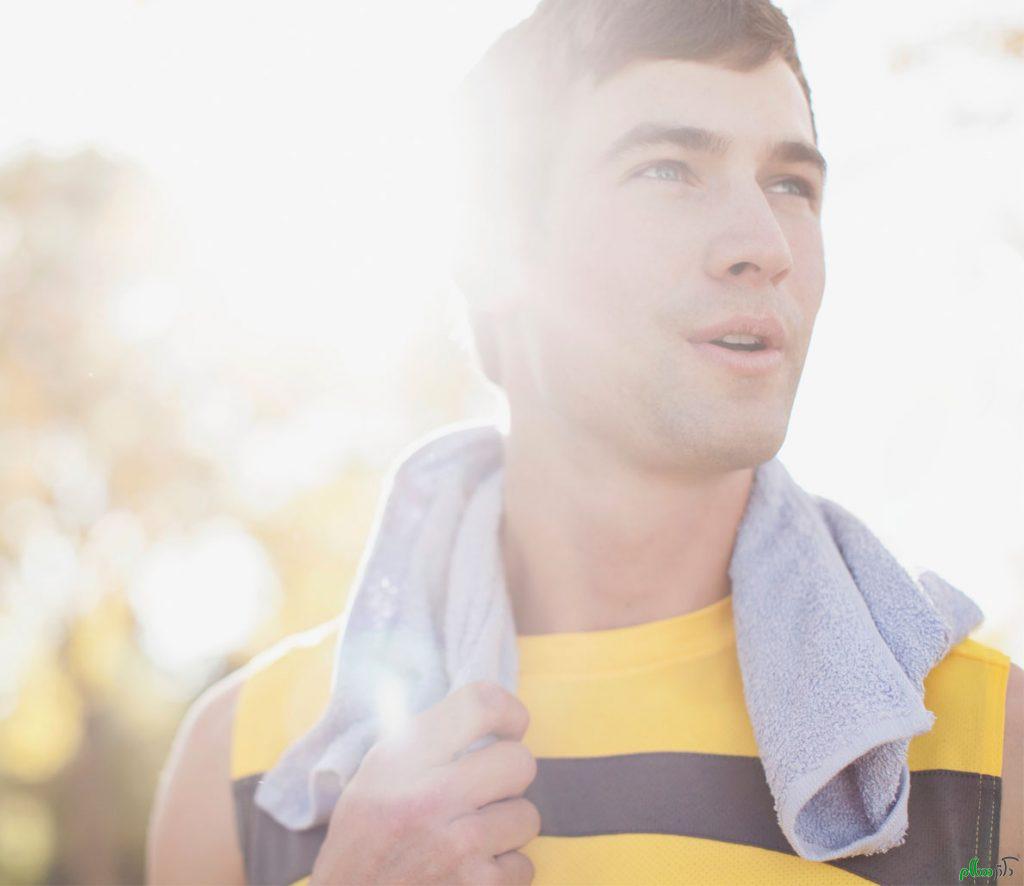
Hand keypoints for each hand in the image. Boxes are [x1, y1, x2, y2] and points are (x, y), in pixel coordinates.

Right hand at [310, 680, 539, 884]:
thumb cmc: (363, 837)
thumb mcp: (375, 771)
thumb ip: (426, 736)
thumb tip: (483, 704)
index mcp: (403, 761)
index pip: (480, 705)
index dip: (508, 710)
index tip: (509, 726)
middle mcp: (431, 799)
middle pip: (519, 761)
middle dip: (508, 775)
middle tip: (485, 788)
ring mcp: (457, 850)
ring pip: (527, 816)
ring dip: (506, 827)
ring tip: (472, 834)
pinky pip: (524, 866)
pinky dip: (503, 871)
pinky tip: (471, 869)